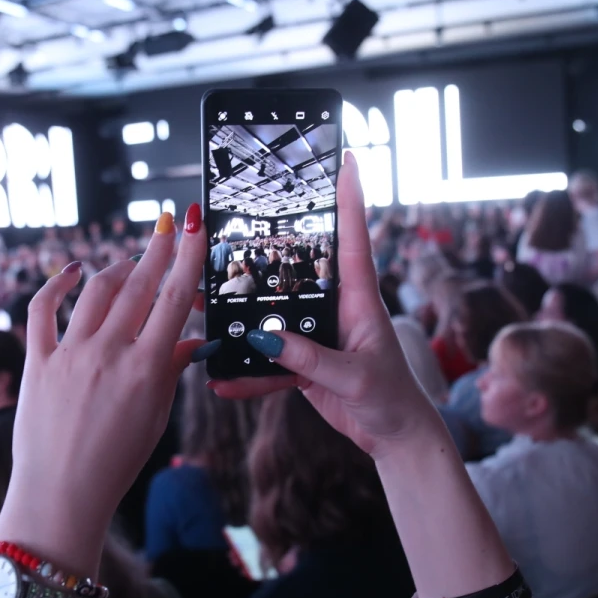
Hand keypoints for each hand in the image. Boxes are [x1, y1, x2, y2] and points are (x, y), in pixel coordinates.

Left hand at [8, 205, 206, 527]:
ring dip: (118, 268)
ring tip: (133, 260)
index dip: (187, 256)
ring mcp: (69, 355)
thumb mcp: (156, 417)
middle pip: (138, 285)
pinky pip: (43, 310)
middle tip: (167, 224)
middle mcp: (108, 353)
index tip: (192, 225)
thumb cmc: (116, 463)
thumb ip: (172, 371)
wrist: (61, 496)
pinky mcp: (37, 362)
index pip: (174, 298)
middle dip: (156, 249)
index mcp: (146, 369)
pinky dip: (58, 284)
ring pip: (97, 290)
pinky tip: (73, 271)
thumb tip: (190, 341)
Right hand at [210, 152, 443, 459]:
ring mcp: (318, 333)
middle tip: (227, 233)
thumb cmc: (392, 399)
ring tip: (203, 307)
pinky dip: (248, 375)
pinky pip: (270, 362)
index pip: (353, 239)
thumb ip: (311, 359)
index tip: (345, 159)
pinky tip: (223, 382)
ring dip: (240, 318)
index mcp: (360, 300)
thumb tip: (268, 339)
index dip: (349, 199)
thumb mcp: (354, 377)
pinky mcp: (305, 361)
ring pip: (273, 316)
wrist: (395, 438)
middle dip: (263, 254)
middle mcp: (337, 308)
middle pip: (296, 270)